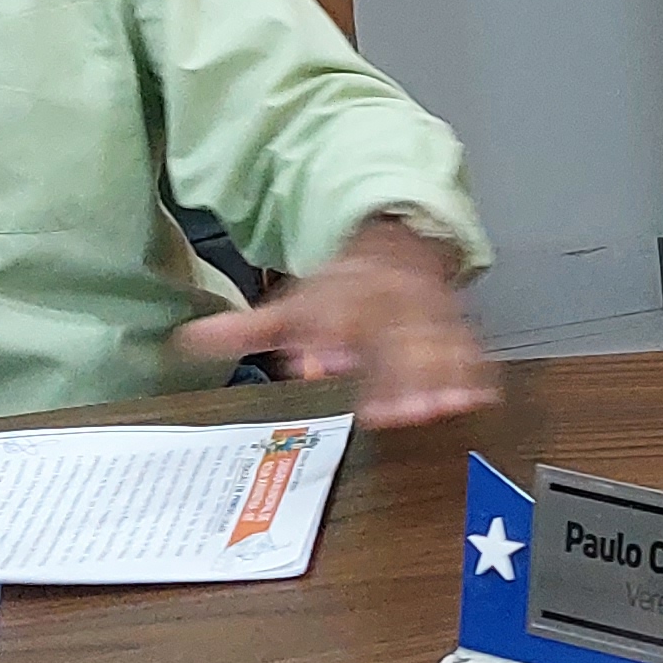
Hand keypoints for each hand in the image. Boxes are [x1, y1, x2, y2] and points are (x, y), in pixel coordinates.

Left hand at [175, 215, 497, 425]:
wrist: (398, 248)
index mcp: (342, 296)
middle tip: (391, 414)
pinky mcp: (453, 328)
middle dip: (393, 373)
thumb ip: (247, 330)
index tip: (317, 364)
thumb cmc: (340, 292)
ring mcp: (424, 315)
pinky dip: (474, 373)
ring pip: (433, 344)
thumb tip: (184, 341)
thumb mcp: (291, 304)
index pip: (334, 315)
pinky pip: (468, 349)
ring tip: (438, 411)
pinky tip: (477, 400)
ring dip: (437, 378)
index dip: (328, 339)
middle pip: (390, 337)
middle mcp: (386, 303)